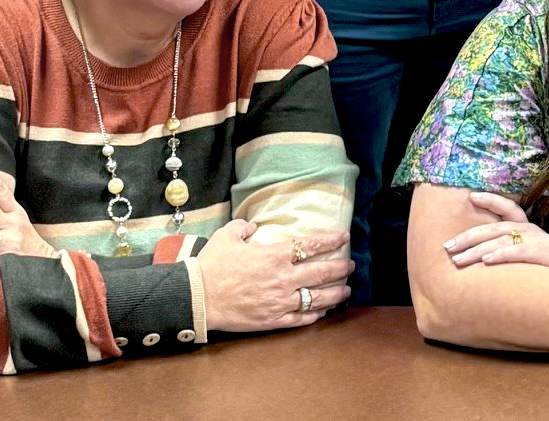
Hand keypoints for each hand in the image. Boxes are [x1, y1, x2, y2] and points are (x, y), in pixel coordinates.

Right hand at [195, 220, 352, 332]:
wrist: (198, 298)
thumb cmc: (211, 265)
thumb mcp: (226, 236)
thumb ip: (242, 227)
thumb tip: (252, 226)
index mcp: (275, 256)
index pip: (311, 245)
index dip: (330, 240)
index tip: (344, 237)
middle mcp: (284, 279)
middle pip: (322, 272)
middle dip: (341, 268)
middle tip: (350, 265)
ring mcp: (281, 302)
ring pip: (318, 299)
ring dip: (336, 294)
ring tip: (347, 291)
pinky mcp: (274, 321)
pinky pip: (301, 319)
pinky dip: (315, 315)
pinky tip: (323, 312)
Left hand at [441, 190, 548, 277]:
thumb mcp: (537, 256)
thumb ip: (518, 251)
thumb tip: (491, 259)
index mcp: (530, 228)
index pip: (507, 208)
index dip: (490, 200)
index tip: (470, 197)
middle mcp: (531, 230)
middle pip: (493, 228)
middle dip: (468, 236)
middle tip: (447, 247)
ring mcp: (537, 241)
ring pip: (499, 241)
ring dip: (475, 250)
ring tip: (457, 259)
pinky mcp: (542, 254)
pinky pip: (516, 252)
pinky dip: (499, 255)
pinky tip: (485, 262)